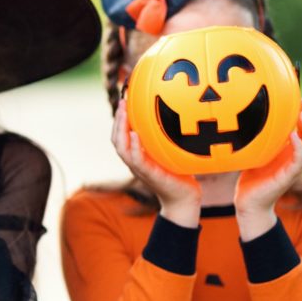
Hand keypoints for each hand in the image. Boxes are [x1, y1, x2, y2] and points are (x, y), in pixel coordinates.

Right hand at [112, 99, 200, 226]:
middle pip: (116, 140)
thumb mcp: (170, 153)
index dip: (119, 120)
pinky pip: (137, 160)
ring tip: (124, 113)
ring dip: (121, 129)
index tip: (124, 101)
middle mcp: (135, 162)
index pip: (120, 137)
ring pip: (122, 148)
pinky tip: (135, 134)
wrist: (185, 199)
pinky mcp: (150, 175)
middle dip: (117, 120)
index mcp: (137, 156)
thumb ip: (166, 139)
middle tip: (123, 102)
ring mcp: (140, 169)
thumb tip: (178, 114)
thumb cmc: (180, 174)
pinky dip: (134, 147)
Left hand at [235, 99, 301, 238]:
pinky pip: (299, 160)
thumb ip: (258, 139)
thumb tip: (248, 117)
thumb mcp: (255, 153)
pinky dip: (298, 147)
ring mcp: (294, 168)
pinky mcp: (288, 177)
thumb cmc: (251, 178)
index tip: (301, 100)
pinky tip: (294, 135)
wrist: (248, 203)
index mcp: (291, 152)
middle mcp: (296, 159)